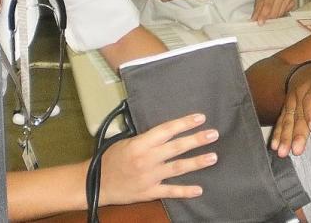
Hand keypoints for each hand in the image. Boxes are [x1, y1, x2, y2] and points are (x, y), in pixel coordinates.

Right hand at [99, 113, 218, 205]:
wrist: (96, 183)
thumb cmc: (110, 160)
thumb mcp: (125, 142)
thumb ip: (145, 138)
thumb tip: (165, 130)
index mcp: (139, 144)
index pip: (166, 130)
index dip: (184, 123)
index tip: (200, 118)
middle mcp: (146, 159)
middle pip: (176, 147)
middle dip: (196, 140)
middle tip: (213, 134)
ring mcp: (149, 177)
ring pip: (177, 168)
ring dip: (196, 162)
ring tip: (213, 157)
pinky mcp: (149, 192)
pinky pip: (170, 192)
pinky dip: (185, 191)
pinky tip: (199, 189)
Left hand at [251, 0, 295, 23]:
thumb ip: (257, 9)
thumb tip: (255, 19)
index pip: (267, 6)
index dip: (263, 16)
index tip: (260, 23)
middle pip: (275, 12)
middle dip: (268, 18)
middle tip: (263, 19)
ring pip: (280, 14)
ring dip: (274, 16)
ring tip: (269, 13)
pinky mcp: (292, 2)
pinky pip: (285, 13)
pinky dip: (280, 14)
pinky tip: (277, 9)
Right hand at [270, 63, 310, 157]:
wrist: (306, 73)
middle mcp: (300, 95)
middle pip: (298, 115)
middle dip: (297, 133)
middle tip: (297, 150)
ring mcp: (291, 103)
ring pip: (287, 121)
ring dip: (284, 137)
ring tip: (283, 152)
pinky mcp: (285, 110)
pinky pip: (280, 122)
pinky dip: (277, 134)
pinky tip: (275, 146)